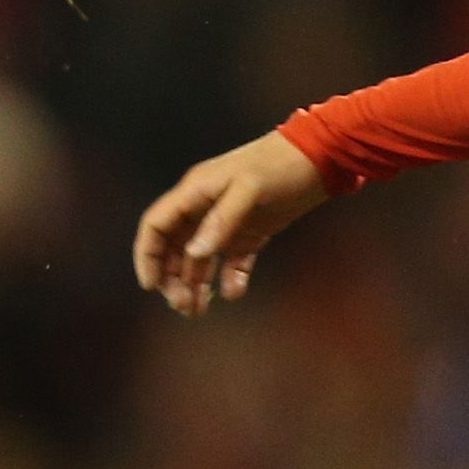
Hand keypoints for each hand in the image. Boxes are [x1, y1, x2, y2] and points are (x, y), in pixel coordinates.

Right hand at [133, 132, 330, 315]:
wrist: (321, 158)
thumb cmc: (281, 165)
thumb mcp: (250, 189)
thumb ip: (222, 220)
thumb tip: (196, 253)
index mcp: (195, 192)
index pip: (156, 225)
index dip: (148, 255)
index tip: (151, 286)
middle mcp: (205, 207)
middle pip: (174, 248)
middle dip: (172, 278)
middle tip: (182, 306)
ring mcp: (228, 220)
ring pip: (200, 257)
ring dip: (195, 284)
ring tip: (197, 310)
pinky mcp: (252, 231)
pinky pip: (233, 259)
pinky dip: (230, 277)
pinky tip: (234, 292)